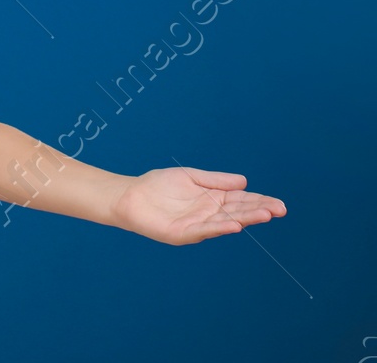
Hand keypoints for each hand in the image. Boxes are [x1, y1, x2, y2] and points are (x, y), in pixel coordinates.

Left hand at [112, 166, 285, 244]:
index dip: (259, 201)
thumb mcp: (191, 178)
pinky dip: (220, 227)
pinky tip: (234, 224)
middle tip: (279, 209)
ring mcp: (198, 225)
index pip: (240, 200)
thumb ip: (216, 181)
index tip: (278, 203)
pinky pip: (205, 230)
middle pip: (238, 211)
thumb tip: (244, 181)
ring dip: (245, 219)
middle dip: (259, 210)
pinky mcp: (184, 233)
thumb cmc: (159, 186)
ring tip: (265, 214)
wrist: (130, 196)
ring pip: (226, 222)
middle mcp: (209, 214)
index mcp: (212, 200)